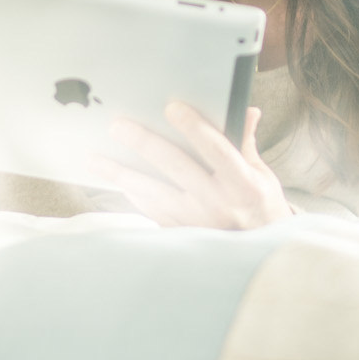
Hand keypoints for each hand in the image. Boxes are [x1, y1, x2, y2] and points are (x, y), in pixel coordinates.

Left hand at [87, 103, 294, 229]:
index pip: (216, 149)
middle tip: (118, 125)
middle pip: (175, 166)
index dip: (194, 128)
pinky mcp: (182, 235)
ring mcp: (196, 222)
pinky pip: (151, 211)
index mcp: (242, 185)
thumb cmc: (260, 208)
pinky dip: (132, 194)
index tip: (172, 107)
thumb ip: (245, 144)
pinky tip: (115, 181)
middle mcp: (217, 204)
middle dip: (144, 143)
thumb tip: (246, 110)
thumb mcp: (262, 176)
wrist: (258, 252)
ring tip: (96, 158)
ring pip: (152, 192)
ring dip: (122, 173)